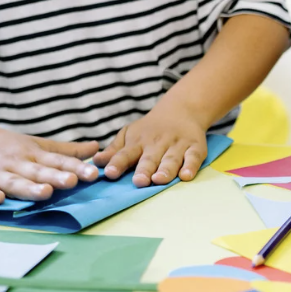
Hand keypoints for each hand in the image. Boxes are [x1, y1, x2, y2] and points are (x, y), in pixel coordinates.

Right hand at [0, 129, 102, 203]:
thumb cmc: (7, 146)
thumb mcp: (37, 145)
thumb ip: (66, 151)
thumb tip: (96, 148)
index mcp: (33, 155)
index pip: (57, 161)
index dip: (75, 168)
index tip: (93, 174)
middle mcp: (16, 162)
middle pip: (38, 171)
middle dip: (55, 177)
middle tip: (72, 182)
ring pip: (14, 181)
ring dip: (28, 187)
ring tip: (45, 193)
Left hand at [93, 104, 208, 184]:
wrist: (181, 110)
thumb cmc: (149, 129)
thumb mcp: (129, 135)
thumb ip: (115, 151)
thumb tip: (95, 162)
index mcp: (138, 142)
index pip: (125, 154)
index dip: (117, 163)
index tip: (110, 173)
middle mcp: (157, 144)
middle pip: (149, 158)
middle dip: (144, 169)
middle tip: (139, 181)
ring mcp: (177, 145)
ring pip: (171, 159)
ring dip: (166, 169)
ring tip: (159, 180)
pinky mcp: (195, 147)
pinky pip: (193, 157)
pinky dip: (191, 166)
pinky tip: (186, 176)